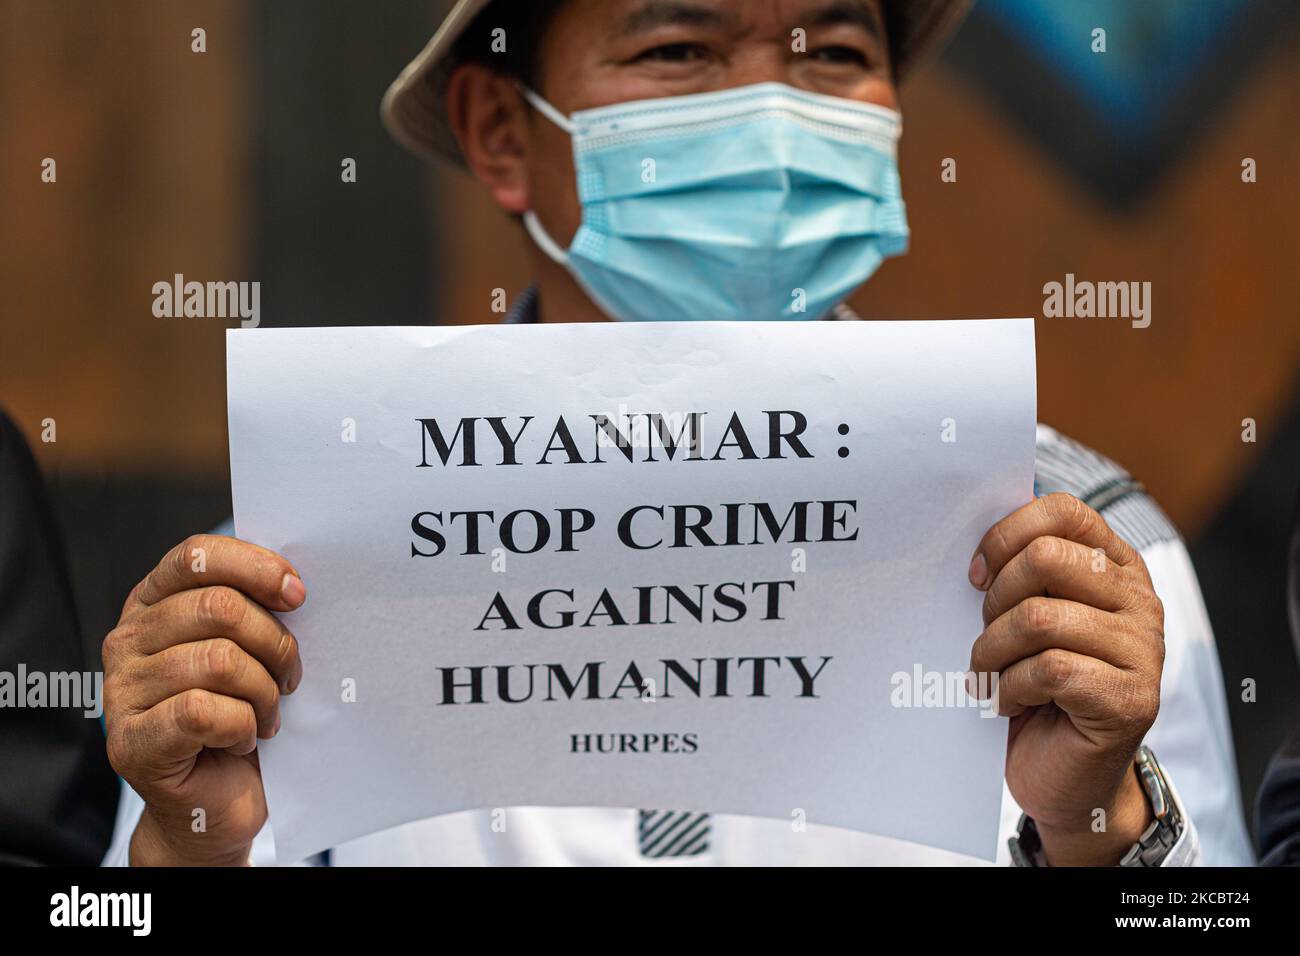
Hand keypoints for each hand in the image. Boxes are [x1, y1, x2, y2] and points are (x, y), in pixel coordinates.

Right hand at [103, 535, 305, 865]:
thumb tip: (293, 583)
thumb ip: (254, 608)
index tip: (297, 595)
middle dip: (273, 642)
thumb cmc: (239, 714)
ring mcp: (122, 691)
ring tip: (266, 714)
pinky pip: (205, 712)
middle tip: (290, 676)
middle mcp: (127, 640)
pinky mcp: (131, 742)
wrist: (217, 800)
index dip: (254, 567)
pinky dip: (242, 726)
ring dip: (263, 692)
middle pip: (219, 607)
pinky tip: (242, 740)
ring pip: (219, 661)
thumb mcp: (249, 649)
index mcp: (154, 604)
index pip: (196, 556)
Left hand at [968, 493, 1163, 864]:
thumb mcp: (1027, 619)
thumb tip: (974, 530)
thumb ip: (1019, 572)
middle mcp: (1139, 601)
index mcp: (1116, 567)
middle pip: (1045, 559)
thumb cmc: (1036, 689)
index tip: (976, 574)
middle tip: (985, 634)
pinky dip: (1010, 688)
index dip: (1007, 534)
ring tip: (988, 672)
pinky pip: (1049, 670)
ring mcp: (1143, 650)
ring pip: (1039, 618)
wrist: (1064, 778)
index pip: (1063, 511)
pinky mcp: (1131, 699)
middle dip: (996, 598)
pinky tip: (1008, 703)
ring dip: (993, 650)